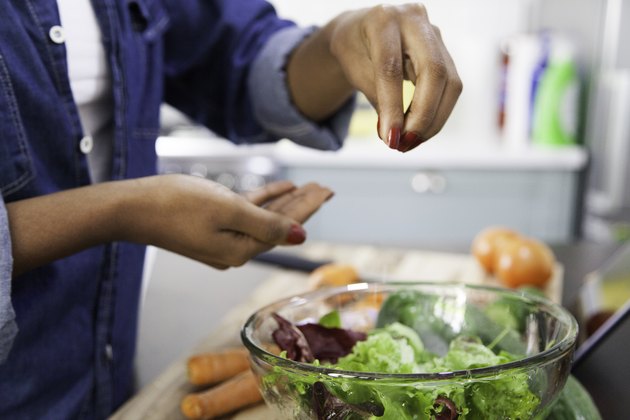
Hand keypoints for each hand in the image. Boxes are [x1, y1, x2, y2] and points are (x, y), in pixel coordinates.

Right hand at [123, 176, 332, 269]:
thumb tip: (300, 236)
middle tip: (325, 188)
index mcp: (242, 250)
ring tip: (308, 186)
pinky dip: (262, 199)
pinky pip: (245, 211)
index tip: (328, 192)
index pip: (285, 229)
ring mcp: (222, 238)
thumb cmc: (177, 205)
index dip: (308, 208)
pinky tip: (279, 188)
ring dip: (285, 202)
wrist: (132, 209)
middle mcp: (235, 249)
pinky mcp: (210, 225)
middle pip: (278, 224)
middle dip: (302, 205)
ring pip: (264, 217)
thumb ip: (266, 224)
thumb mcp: (228, 211)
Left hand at [287, 3, 461, 151]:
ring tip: (410, 142)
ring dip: (432, 121)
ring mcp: (435, 33)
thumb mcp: (354, 70)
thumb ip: (376, 97)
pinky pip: (450, 88)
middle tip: (405, 144)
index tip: (390, 139)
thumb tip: (395, 134)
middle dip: (422, 116)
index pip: (391, 67)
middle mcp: (415, 20)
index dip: (393, 106)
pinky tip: (419, 130)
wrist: (362, 30)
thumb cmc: (354, 49)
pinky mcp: (446, 51)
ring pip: (450, 83)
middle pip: (433, 72)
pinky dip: (436, 114)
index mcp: (383, 19)